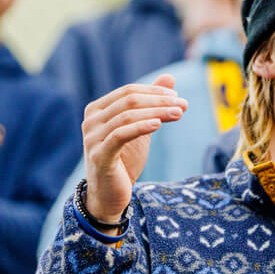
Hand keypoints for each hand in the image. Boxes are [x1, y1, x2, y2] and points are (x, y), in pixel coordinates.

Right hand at [82, 75, 187, 222]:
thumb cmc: (124, 160)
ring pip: (127, 116)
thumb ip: (151, 103)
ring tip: (178, 114)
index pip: (128, 91)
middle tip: (183, 105)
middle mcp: (91, 120)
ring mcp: (92, 138)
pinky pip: (120, 135)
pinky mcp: (99, 155)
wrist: (110, 194)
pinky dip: (141, 127)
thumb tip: (168, 79)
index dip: (155, 91)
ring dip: (156, 113)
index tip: (178, 97)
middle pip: (129, 101)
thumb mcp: (141, 127)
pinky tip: (158, 124)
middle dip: (159, 101)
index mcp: (97, 109)